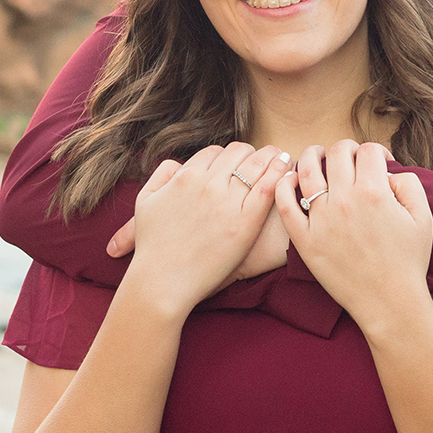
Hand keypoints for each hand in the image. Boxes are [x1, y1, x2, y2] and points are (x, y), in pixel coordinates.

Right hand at [106, 166, 291, 282]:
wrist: (163, 281)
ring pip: (256, 165)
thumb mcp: (145, 201)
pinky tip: (287, 169)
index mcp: (185, 176)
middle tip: (263, 158)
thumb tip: (180, 164)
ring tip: (281, 157)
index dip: (227, 156)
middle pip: (238, 153)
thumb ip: (161, 175)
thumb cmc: (152, 246)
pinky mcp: (245, 222)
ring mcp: (227, 202)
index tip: (236, 162)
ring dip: (271, 156)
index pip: (215, 152)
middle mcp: (207, 184)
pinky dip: (279, 174)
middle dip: (251, 153)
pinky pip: (267, 188)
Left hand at [275, 142, 431, 331]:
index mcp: (375, 193)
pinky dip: (285, 185)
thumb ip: (409, 183)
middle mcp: (345, 201)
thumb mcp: (423, 217)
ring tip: (317, 156)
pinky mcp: (304, 239)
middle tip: (350, 158)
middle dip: (347, 149)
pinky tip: (292, 180)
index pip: (369, 151)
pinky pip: (285, 204)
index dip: (377, 151)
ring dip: (312, 155)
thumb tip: (388, 171)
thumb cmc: (409, 261)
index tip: (379, 162)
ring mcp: (321, 220)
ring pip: (308, 169)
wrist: (389, 302)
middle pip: (338, 153)